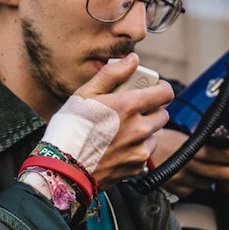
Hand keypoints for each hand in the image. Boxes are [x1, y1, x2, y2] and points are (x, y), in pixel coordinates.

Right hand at [65, 54, 172, 189]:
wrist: (63, 169)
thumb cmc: (70, 129)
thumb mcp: (84, 94)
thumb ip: (112, 74)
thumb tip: (133, 60)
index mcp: (129, 106)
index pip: (165, 93)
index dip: (161, 88)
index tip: (154, 89)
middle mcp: (140, 128)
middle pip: (162, 114)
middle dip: (152, 110)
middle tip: (133, 111)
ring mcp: (140, 150)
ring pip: (154, 135)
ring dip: (144, 132)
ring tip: (122, 132)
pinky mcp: (136, 167)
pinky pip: (144, 154)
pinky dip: (136, 150)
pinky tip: (117, 149)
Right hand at [150, 113, 228, 197]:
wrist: (137, 154)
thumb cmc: (158, 142)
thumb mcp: (178, 136)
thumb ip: (197, 143)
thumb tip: (219, 145)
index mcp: (186, 149)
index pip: (211, 153)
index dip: (226, 156)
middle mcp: (184, 165)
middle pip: (212, 171)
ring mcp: (179, 178)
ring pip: (204, 183)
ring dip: (212, 178)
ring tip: (218, 173)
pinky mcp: (174, 188)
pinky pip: (191, 190)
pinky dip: (195, 185)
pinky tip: (194, 178)